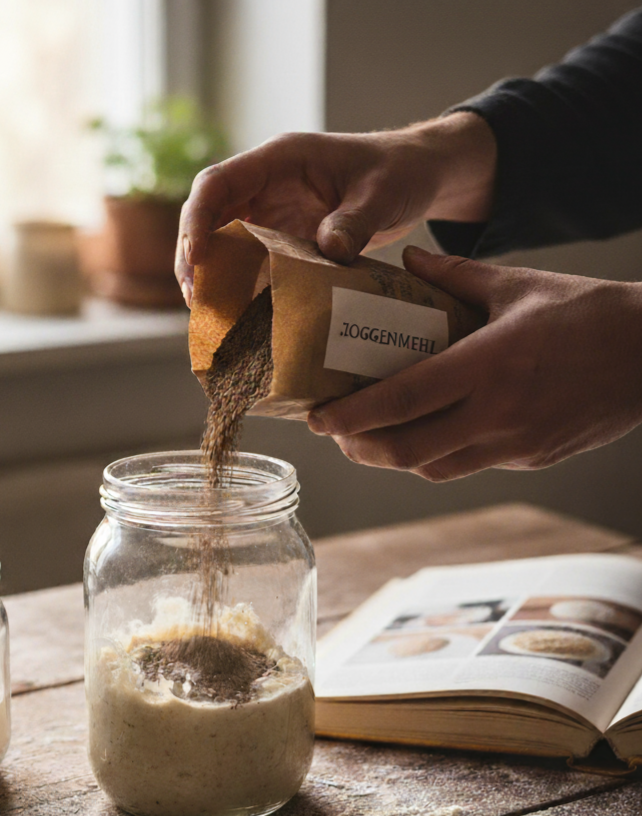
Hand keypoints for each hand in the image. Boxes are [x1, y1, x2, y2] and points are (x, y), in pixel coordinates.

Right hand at [175, 113, 495, 304]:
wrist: (416, 177)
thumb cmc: (399, 171)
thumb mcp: (383, 193)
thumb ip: (355, 221)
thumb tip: (330, 253)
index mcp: (278, 161)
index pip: (217, 184)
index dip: (197, 219)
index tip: (197, 258)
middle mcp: (264, 186)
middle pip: (207, 216)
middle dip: (193, 256)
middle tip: (196, 299)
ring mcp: (270, 213)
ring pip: (221, 242)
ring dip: (211, 276)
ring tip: (209, 314)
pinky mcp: (282, 239)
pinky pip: (249, 262)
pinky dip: (239, 287)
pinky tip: (238, 315)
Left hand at [307, 247, 641, 480]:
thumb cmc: (587, 313)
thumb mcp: (519, 285)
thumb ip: (455, 274)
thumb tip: (408, 259)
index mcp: (488, 365)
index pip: (402, 400)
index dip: (351, 416)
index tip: (317, 418)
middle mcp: (497, 414)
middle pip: (405, 449)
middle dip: (358, 446)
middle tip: (332, 431)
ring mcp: (515, 444)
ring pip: (431, 467)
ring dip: (390, 457)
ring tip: (363, 438)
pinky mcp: (529, 459)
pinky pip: (464, 466)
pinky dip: (431, 457)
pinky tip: (417, 437)